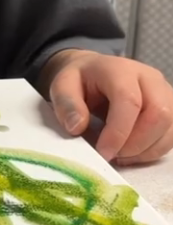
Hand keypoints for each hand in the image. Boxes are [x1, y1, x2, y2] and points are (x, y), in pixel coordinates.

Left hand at [41, 49, 172, 165]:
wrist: (94, 72)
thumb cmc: (80, 81)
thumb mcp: (61, 86)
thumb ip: (67, 104)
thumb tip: (77, 127)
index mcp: (121, 69)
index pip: (129, 100)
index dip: (118, 132)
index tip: (103, 153)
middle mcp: (150, 78)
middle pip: (159, 114)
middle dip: (135, 144)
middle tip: (112, 154)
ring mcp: (165, 92)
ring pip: (169, 128)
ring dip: (145, 150)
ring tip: (119, 154)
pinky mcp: (171, 108)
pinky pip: (171, 136)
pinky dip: (152, 151)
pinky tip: (131, 152)